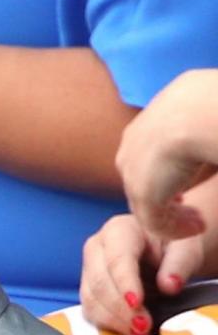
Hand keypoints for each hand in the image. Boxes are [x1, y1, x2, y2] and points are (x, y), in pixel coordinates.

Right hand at [79, 213, 204, 334]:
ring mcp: (88, 271)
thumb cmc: (175, 247)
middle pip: (99, 282)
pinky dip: (109, 325)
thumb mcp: (186, 248)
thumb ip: (180, 263)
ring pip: (91, 300)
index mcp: (119, 229)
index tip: (137, 303)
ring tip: (140, 331)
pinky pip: (91, 312)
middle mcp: (97, 248)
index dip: (125, 283)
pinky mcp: (89, 292)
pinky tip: (128, 331)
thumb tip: (169, 285)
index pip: (117, 259)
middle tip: (144, 326)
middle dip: (120, 308)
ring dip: (114, 320)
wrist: (166, 255)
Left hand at [115, 70, 217, 239]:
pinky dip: (177, 230)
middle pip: (142, 188)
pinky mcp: (143, 195)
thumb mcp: (192, 115)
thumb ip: (189, 133)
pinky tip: (199, 228)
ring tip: (199, 225)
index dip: (164, 182)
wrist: (197, 110)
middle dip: (168, 205)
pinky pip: (156, 223)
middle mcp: (130, 151)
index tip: (183, 196)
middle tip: (194, 216)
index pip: (144, 164)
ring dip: (175, 220)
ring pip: (148, 209)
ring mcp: (133, 175)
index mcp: (140, 130)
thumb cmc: (205, 104)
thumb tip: (202, 143)